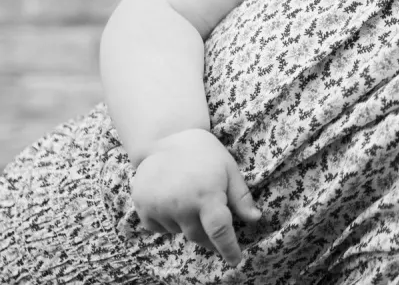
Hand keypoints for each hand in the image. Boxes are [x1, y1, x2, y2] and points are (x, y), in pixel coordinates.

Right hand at [131, 128, 260, 263]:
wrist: (166, 137)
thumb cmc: (204, 153)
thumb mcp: (229, 169)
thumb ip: (241, 197)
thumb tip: (256, 219)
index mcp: (207, 195)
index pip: (220, 231)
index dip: (228, 249)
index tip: (235, 261)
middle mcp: (182, 204)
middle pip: (199, 236)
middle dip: (210, 237)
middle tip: (213, 224)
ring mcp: (159, 206)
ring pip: (179, 231)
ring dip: (187, 224)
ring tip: (189, 197)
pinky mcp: (142, 206)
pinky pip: (159, 227)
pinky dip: (167, 221)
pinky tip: (171, 199)